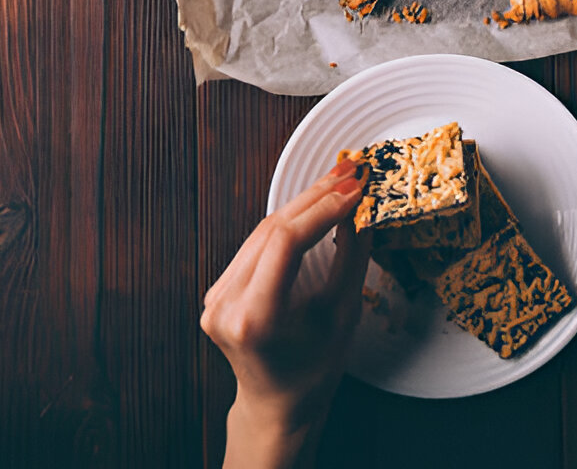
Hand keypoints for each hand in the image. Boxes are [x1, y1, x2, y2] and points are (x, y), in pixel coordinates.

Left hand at [201, 156, 371, 468]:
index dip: (323, 209)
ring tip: (340, 180)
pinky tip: (316, 203)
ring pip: (263, 230)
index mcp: (253, 319)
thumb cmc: (314, 371)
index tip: (357, 189)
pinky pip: (257, 243)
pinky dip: (290, 221)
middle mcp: (224, 305)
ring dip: (305, 202)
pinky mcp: (219, 288)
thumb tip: (361, 211)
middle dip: (317, 196)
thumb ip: (351, 260)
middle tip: (353, 172)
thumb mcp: (343, 315)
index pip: (286, 242)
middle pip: (272, 230)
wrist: (278, 403)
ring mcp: (215, 297)